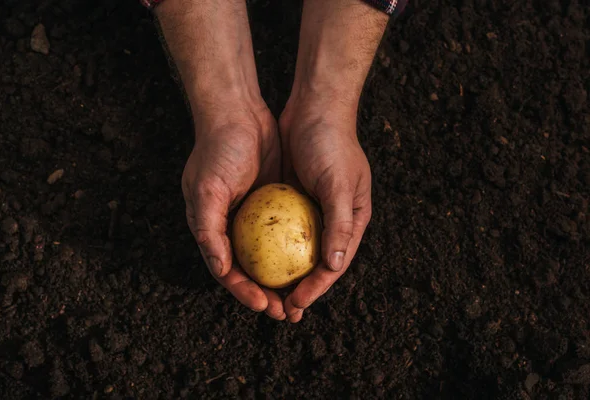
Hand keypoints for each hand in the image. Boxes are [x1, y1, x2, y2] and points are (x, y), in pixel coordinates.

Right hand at [155, 0, 285, 319]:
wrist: (238, 112)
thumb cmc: (218, 150)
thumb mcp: (207, 189)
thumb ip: (208, 229)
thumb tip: (221, 270)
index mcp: (211, 229)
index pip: (228, 272)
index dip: (245, 292)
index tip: (265, 305)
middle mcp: (232, 227)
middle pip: (251, 271)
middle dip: (268, 295)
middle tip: (288, 312)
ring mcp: (254, 216)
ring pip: (271, 256)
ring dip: (285, 278)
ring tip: (303, 296)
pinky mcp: (274, 202)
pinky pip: (287, 232)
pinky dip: (296, 249)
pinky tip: (314, 262)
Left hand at [279, 97, 371, 322]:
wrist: (314, 108)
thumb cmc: (331, 144)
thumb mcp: (338, 183)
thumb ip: (340, 224)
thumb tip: (334, 266)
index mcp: (352, 221)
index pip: (334, 265)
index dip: (315, 289)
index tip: (294, 306)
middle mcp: (332, 220)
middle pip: (314, 265)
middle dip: (298, 291)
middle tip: (278, 312)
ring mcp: (310, 211)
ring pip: (294, 252)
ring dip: (281, 275)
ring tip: (264, 295)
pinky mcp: (291, 200)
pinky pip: (278, 231)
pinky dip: (268, 248)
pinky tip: (251, 261)